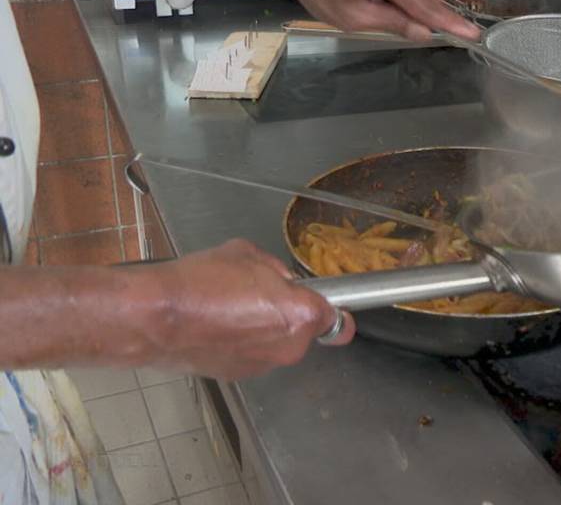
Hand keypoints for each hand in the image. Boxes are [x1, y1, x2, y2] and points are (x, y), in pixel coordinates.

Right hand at [143, 239, 355, 379]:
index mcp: (299, 314)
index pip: (337, 320)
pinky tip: (215, 325)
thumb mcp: (247, 255)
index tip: (336, 311)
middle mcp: (288, 347)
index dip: (337, 311)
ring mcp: (262, 365)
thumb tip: (279, 280)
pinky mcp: (237, 375)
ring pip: (275, 342)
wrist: (153, 315)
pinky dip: (240, 342)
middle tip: (256, 294)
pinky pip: (251, 353)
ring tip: (227, 308)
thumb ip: (274, 270)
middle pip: (302, 329)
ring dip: (261, 328)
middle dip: (286, 314)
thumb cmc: (200, 281)